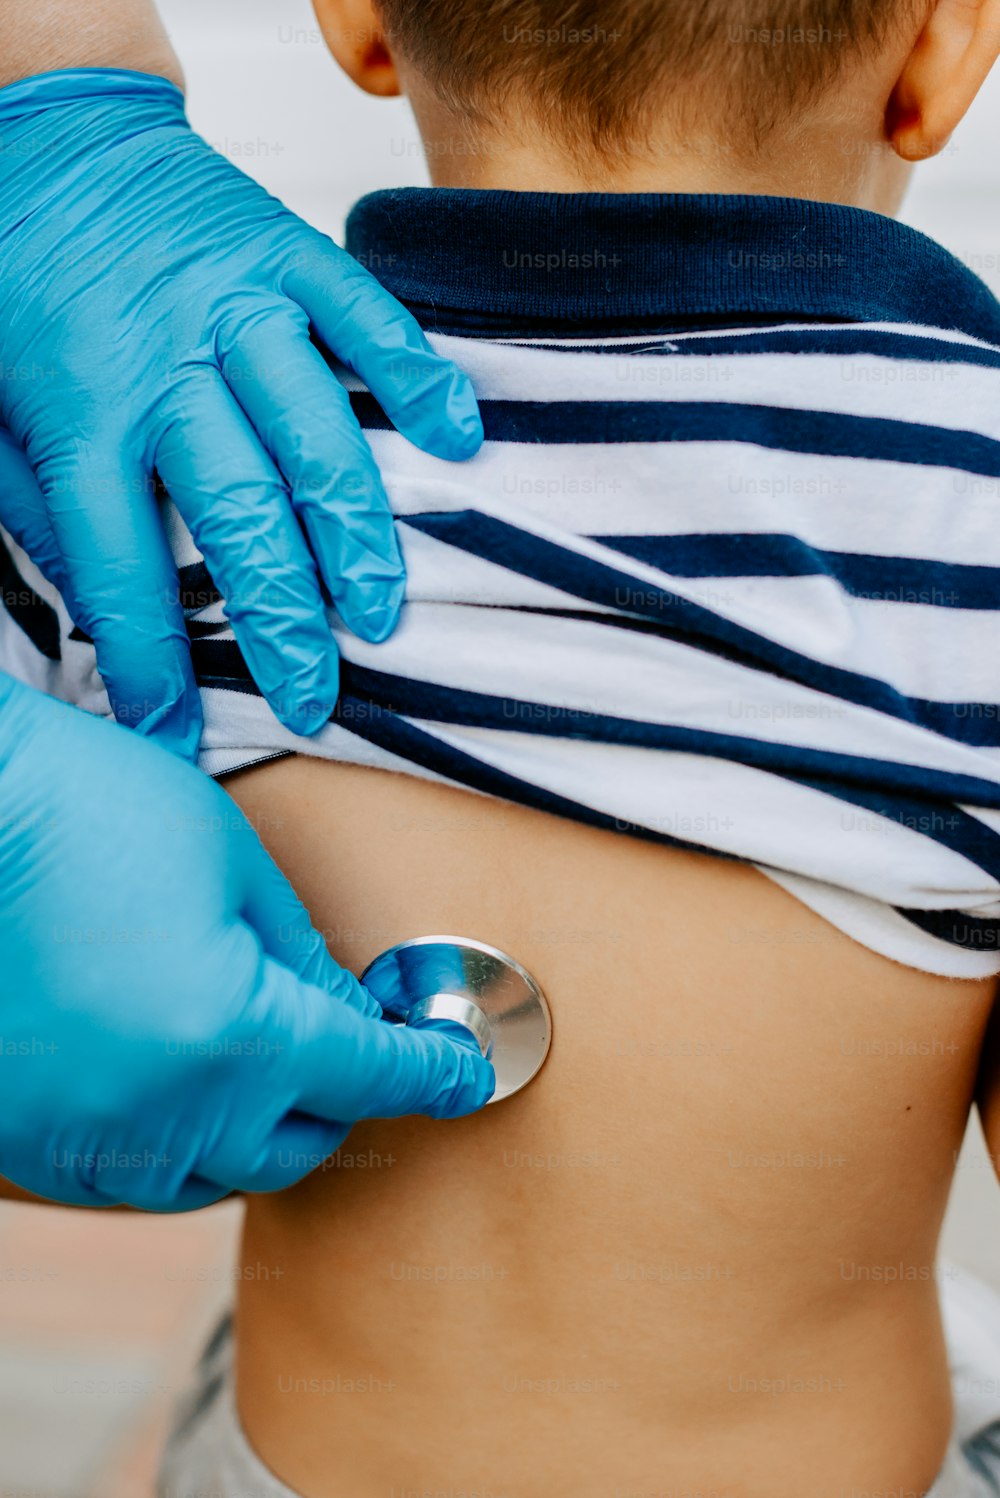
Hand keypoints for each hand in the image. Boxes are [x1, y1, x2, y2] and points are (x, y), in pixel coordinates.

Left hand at [0, 68, 482, 758]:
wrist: (46, 136)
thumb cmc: (20, 278)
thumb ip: (39, 504)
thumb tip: (95, 602)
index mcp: (80, 411)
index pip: (116, 565)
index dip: (148, 659)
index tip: (170, 731)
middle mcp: (166, 367)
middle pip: (237, 517)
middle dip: (281, 620)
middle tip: (317, 694)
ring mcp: (236, 308)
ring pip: (315, 435)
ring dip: (355, 531)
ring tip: (379, 608)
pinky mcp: (288, 255)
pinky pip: (367, 320)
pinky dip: (417, 378)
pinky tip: (454, 438)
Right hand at [0, 674, 494, 1210]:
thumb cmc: (84, 811)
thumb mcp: (231, 860)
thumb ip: (300, 955)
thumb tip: (341, 1013)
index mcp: (229, 1035)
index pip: (367, 1077)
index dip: (431, 1074)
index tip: (464, 1074)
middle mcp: (160, 1112)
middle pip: (295, 1149)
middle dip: (344, 1101)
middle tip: (357, 1046)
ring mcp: (85, 1139)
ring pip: (213, 1175)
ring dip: (259, 1128)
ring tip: (268, 1064)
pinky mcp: (29, 1140)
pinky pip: (132, 1173)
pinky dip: (179, 1139)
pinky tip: (182, 1084)